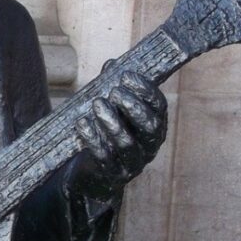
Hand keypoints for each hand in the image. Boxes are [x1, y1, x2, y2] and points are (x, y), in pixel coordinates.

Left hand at [69, 71, 166, 200]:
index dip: (145, 90)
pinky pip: (105, 157)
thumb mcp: (112, 108)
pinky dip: (93, 138)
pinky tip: (82, 123)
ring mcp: (133, 163)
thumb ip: (112, 86)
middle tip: (114, 92)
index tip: (126, 76)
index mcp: (154, 124)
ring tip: (97, 104)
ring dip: (111, 122)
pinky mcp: (113, 174)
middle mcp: (149, 145)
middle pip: (150, 127)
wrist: (94, 172)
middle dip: (132, 107)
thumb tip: (111, 65)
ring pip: (126, 143)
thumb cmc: (106, 132)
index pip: (159, 105)